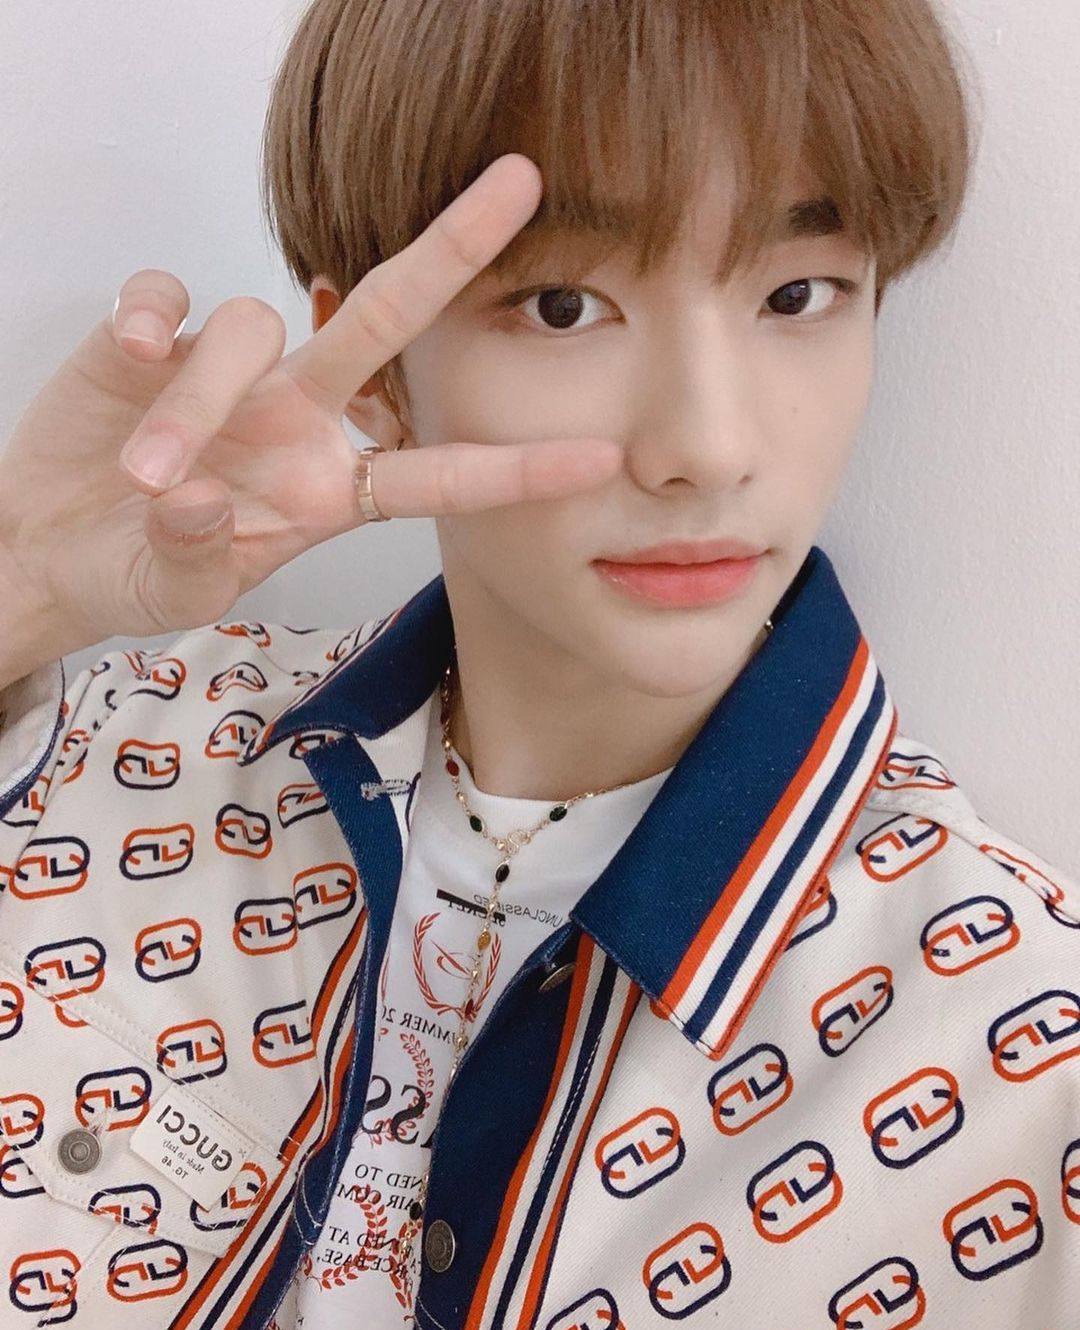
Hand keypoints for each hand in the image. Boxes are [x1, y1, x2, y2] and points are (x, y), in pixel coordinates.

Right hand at [0, 154, 621, 663]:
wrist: (47, 546)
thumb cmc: (131, 571)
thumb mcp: (177, 590)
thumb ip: (199, 555)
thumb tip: (202, 495)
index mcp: (329, 490)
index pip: (439, 474)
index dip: (516, 469)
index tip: (601, 461)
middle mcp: (297, 417)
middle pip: (386, 321)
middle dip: (451, 252)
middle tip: (521, 182)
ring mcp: (229, 372)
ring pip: (254, 322)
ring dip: (198, 398)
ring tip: (145, 476)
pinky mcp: (150, 338)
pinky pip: (167, 297)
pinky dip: (147, 319)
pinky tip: (127, 356)